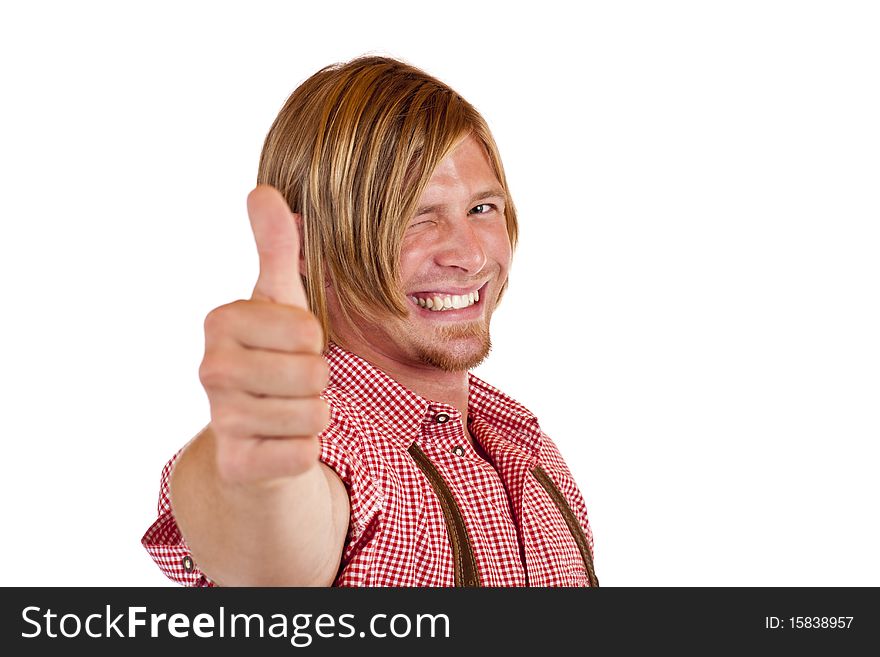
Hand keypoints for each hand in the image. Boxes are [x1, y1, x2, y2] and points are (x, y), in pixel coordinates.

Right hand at [198, 185, 329, 483]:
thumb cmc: (272, 359)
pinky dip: (304, 450)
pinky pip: (304, 454)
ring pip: (313, 414)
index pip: (306, 329)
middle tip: (291, 383)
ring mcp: (219, 419)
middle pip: (312, 372)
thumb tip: (263, 189)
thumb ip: (275, 248)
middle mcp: (211, 369)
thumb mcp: (277, 301)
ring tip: (287, 410)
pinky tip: (280, 444)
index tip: (289, 347)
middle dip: (316, 381)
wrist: (254, 436)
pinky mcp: (237, 464)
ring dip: (313, 415)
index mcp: (221, 322)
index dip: (312, 341)